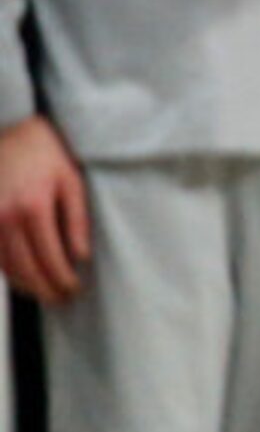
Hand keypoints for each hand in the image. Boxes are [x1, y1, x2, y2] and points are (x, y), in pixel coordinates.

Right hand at [0, 119, 87, 304]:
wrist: (14, 131)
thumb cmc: (48, 155)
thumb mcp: (72, 182)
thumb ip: (77, 221)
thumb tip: (80, 257)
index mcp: (33, 208)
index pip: (49, 259)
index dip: (62, 280)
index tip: (74, 290)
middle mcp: (5, 217)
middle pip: (25, 268)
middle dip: (44, 289)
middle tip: (61, 299)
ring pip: (5, 266)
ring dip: (25, 285)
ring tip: (44, 293)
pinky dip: (8, 271)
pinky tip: (23, 278)